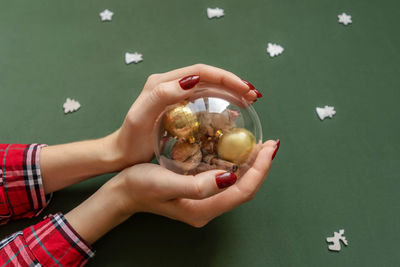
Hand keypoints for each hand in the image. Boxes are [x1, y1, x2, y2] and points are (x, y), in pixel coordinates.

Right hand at [65, 140, 278, 243]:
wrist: (122, 192)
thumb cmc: (139, 186)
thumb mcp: (165, 183)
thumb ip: (197, 186)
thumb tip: (229, 178)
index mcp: (203, 210)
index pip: (243, 192)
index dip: (260, 170)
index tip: (269, 147)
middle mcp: (207, 209)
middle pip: (245, 189)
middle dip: (260, 166)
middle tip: (269, 143)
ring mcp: (203, 202)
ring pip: (237, 184)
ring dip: (251, 165)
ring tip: (258, 145)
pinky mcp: (199, 192)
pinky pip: (225, 180)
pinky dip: (235, 164)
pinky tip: (234, 149)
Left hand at [107, 64, 258, 167]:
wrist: (121, 153)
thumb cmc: (130, 139)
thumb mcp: (141, 117)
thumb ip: (161, 96)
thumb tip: (190, 81)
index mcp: (162, 82)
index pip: (200, 72)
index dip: (225, 77)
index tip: (244, 88)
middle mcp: (170, 84)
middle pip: (208, 77)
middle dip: (232, 83)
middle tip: (253, 95)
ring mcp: (175, 96)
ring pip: (208, 88)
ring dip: (230, 92)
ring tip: (248, 101)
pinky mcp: (179, 108)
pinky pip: (204, 101)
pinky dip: (220, 103)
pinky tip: (232, 113)